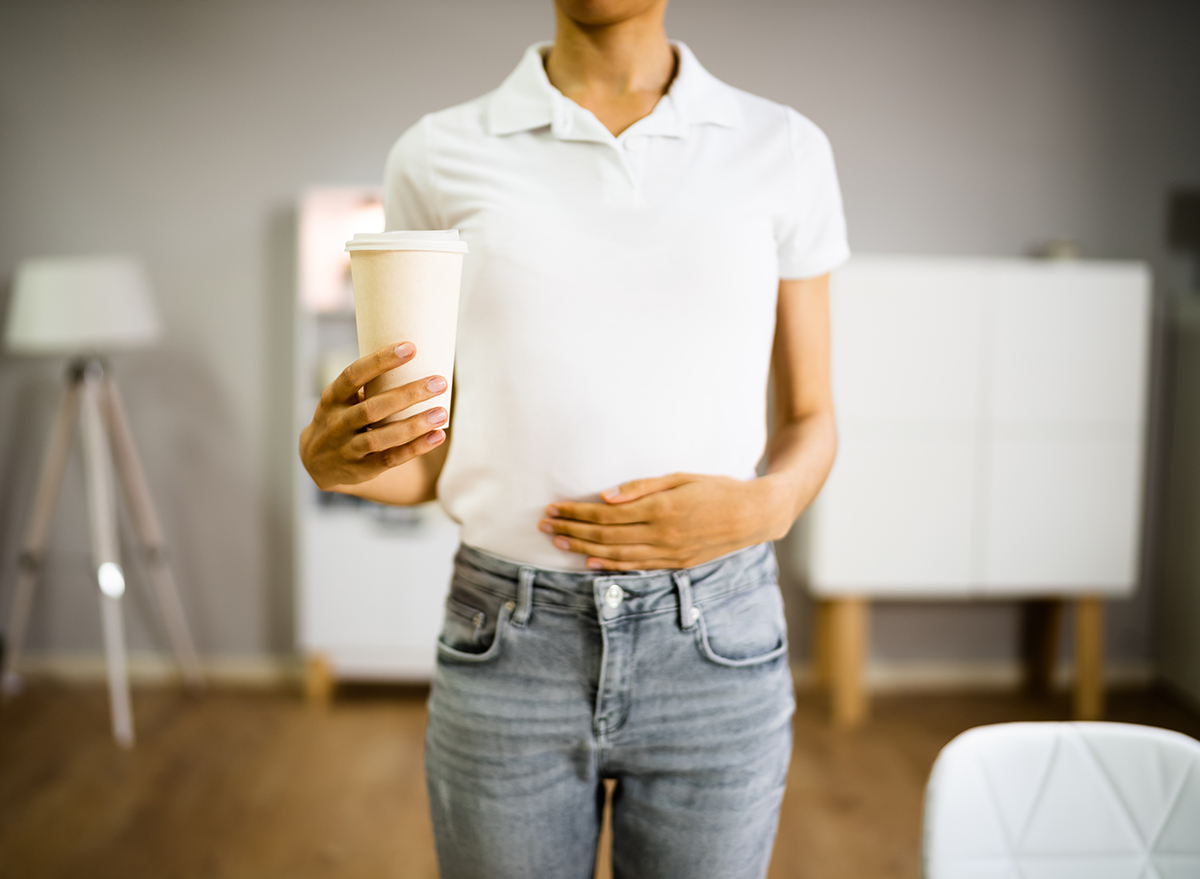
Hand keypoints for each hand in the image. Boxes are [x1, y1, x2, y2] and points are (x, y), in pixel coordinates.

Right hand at [299, 342, 448, 490]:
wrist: (317, 462)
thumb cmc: (341, 419)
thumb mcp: (341, 399)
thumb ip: (370, 385)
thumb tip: (419, 358)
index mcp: (333, 398)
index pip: (353, 375)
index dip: (380, 360)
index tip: (410, 347)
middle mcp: (337, 423)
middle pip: (373, 408)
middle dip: (408, 394)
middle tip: (439, 382)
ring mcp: (347, 449)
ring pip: (382, 437)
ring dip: (414, 425)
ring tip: (442, 413)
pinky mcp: (361, 470)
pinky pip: (390, 459)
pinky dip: (415, 449)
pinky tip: (438, 436)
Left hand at [537, 473, 786, 570]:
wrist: (753, 514)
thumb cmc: (717, 488)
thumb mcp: (681, 477)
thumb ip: (642, 487)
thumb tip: (606, 496)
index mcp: (660, 508)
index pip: (606, 513)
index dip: (576, 512)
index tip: (554, 508)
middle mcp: (661, 534)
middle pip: (604, 534)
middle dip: (571, 529)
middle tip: (544, 524)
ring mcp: (668, 552)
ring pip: (615, 553)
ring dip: (582, 547)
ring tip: (557, 542)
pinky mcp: (675, 563)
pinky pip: (635, 566)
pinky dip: (609, 565)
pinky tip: (589, 561)